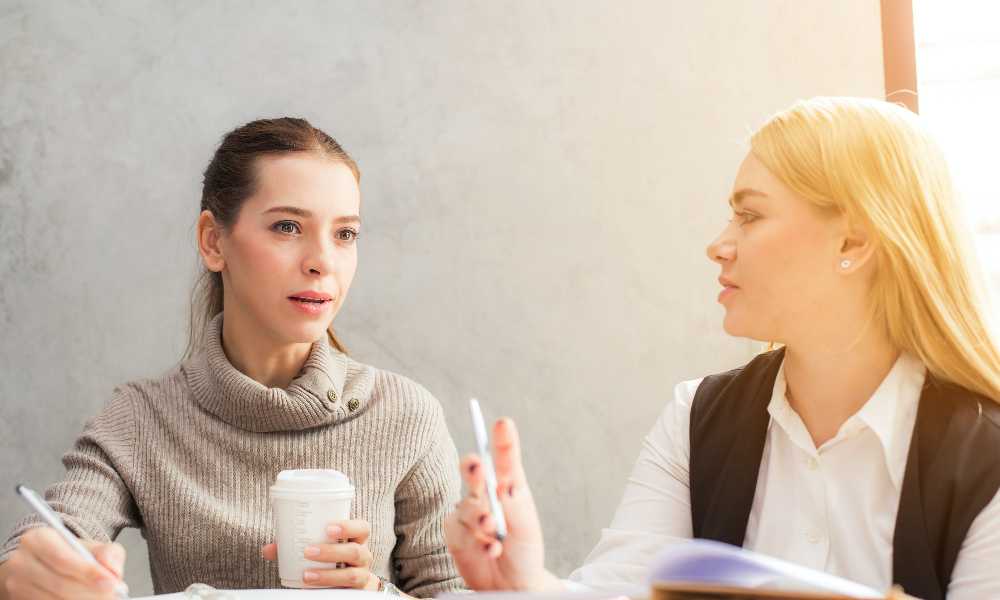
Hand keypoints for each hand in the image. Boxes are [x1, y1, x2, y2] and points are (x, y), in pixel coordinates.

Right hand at [1, 526, 125, 599]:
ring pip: (54, 599)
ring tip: (104, 598)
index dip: (88, 573)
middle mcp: (22, 561)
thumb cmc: (69, 554)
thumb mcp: (91, 546)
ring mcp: (17, 584)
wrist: (45, 564)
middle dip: (90, 593)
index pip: (63, 559)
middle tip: (113, 595)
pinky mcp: (19, 599)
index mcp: (38, 539)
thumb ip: (108, 554)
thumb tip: (113, 572)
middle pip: (59, 584)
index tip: (111, 582)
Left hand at [261, 519, 379, 589]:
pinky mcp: (359, 593)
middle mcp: (363, 557)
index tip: (328, 528)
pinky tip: (314, 591)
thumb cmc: (330, 560)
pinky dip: (332, 591)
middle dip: (331, 552)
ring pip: (352, 575)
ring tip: (306, 575)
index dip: (349, 526)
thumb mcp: (317, 549)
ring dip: (328, 575)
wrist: (343, 584)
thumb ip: (294, 548)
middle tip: (308, 551)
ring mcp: (363, 576)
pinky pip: (350, 594)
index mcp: (356, 540)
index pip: (362, 528)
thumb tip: (268, 549)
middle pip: (355, 552)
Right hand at [444, 418, 561, 590]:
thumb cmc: (523, 551)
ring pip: (468, 506)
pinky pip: (460, 530)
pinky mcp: (454, 531)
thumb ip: (513, 504)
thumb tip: (502, 483)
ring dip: (481, 519)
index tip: (503, 424)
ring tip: (494, 532)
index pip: (505, 461)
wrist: (511, 584)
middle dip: (474, 468)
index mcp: (509, 487)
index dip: (503, 441)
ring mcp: (468, 512)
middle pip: (474, 472)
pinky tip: (491, 549)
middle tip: (477, 466)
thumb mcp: (526, 526)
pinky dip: (478, 541)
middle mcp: (486, 495)